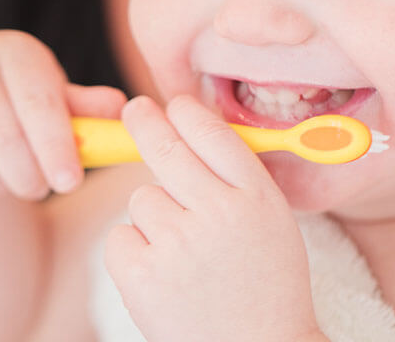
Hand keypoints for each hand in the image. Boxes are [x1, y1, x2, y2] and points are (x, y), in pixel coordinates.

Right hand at [0, 30, 125, 198]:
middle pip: (2, 135)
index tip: (71, 182)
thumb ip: (88, 110)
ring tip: (8, 179)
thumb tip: (124, 109)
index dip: (56, 145)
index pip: (37, 100)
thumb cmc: (19, 105)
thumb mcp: (55, 102)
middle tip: (41, 189)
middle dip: (28, 175)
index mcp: (12, 51)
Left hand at [103, 95, 322, 341]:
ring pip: (141, 198)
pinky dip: (133, 252)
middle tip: (136, 112)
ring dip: (154, 218)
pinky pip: (120, 236)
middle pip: (164, 147)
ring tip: (185, 258)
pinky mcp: (142, 274)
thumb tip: (192, 130)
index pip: (211, 133)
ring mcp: (177, 243)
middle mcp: (218, 213)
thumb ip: (239, 181)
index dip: (185, 112)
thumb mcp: (274, 226)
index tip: (172, 105)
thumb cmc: (267, 289)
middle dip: (144, 122)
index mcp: (257, 198)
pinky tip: (163, 276)